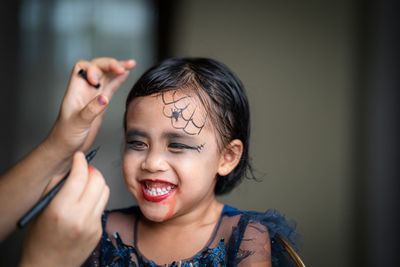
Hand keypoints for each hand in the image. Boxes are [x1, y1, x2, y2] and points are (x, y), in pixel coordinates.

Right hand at [19, 152, 109, 266]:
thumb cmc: (39, 240)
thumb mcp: (41, 209)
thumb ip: (56, 186)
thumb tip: (70, 169)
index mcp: (62, 210)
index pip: (80, 176)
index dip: (80, 162)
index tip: (79, 157)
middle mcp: (81, 217)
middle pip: (98, 181)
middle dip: (92, 170)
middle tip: (84, 169)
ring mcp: (93, 224)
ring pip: (105, 191)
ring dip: (97, 183)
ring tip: (86, 185)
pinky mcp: (99, 230)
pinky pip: (103, 206)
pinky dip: (96, 199)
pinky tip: (85, 203)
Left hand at [44, 58, 135, 158]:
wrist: (66, 147)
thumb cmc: (65, 136)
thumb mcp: (78, 123)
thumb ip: (91, 110)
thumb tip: (104, 98)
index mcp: (75, 90)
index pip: (83, 68)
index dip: (93, 69)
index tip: (99, 80)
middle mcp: (85, 90)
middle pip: (97, 68)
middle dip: (110, 64)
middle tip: (122, 67)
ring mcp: (94, 96)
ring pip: (106, 76)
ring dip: (118, 69)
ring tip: (130, 64)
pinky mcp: (101, 104)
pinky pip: (111, 87)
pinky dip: (119, 80)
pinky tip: (126, 74)